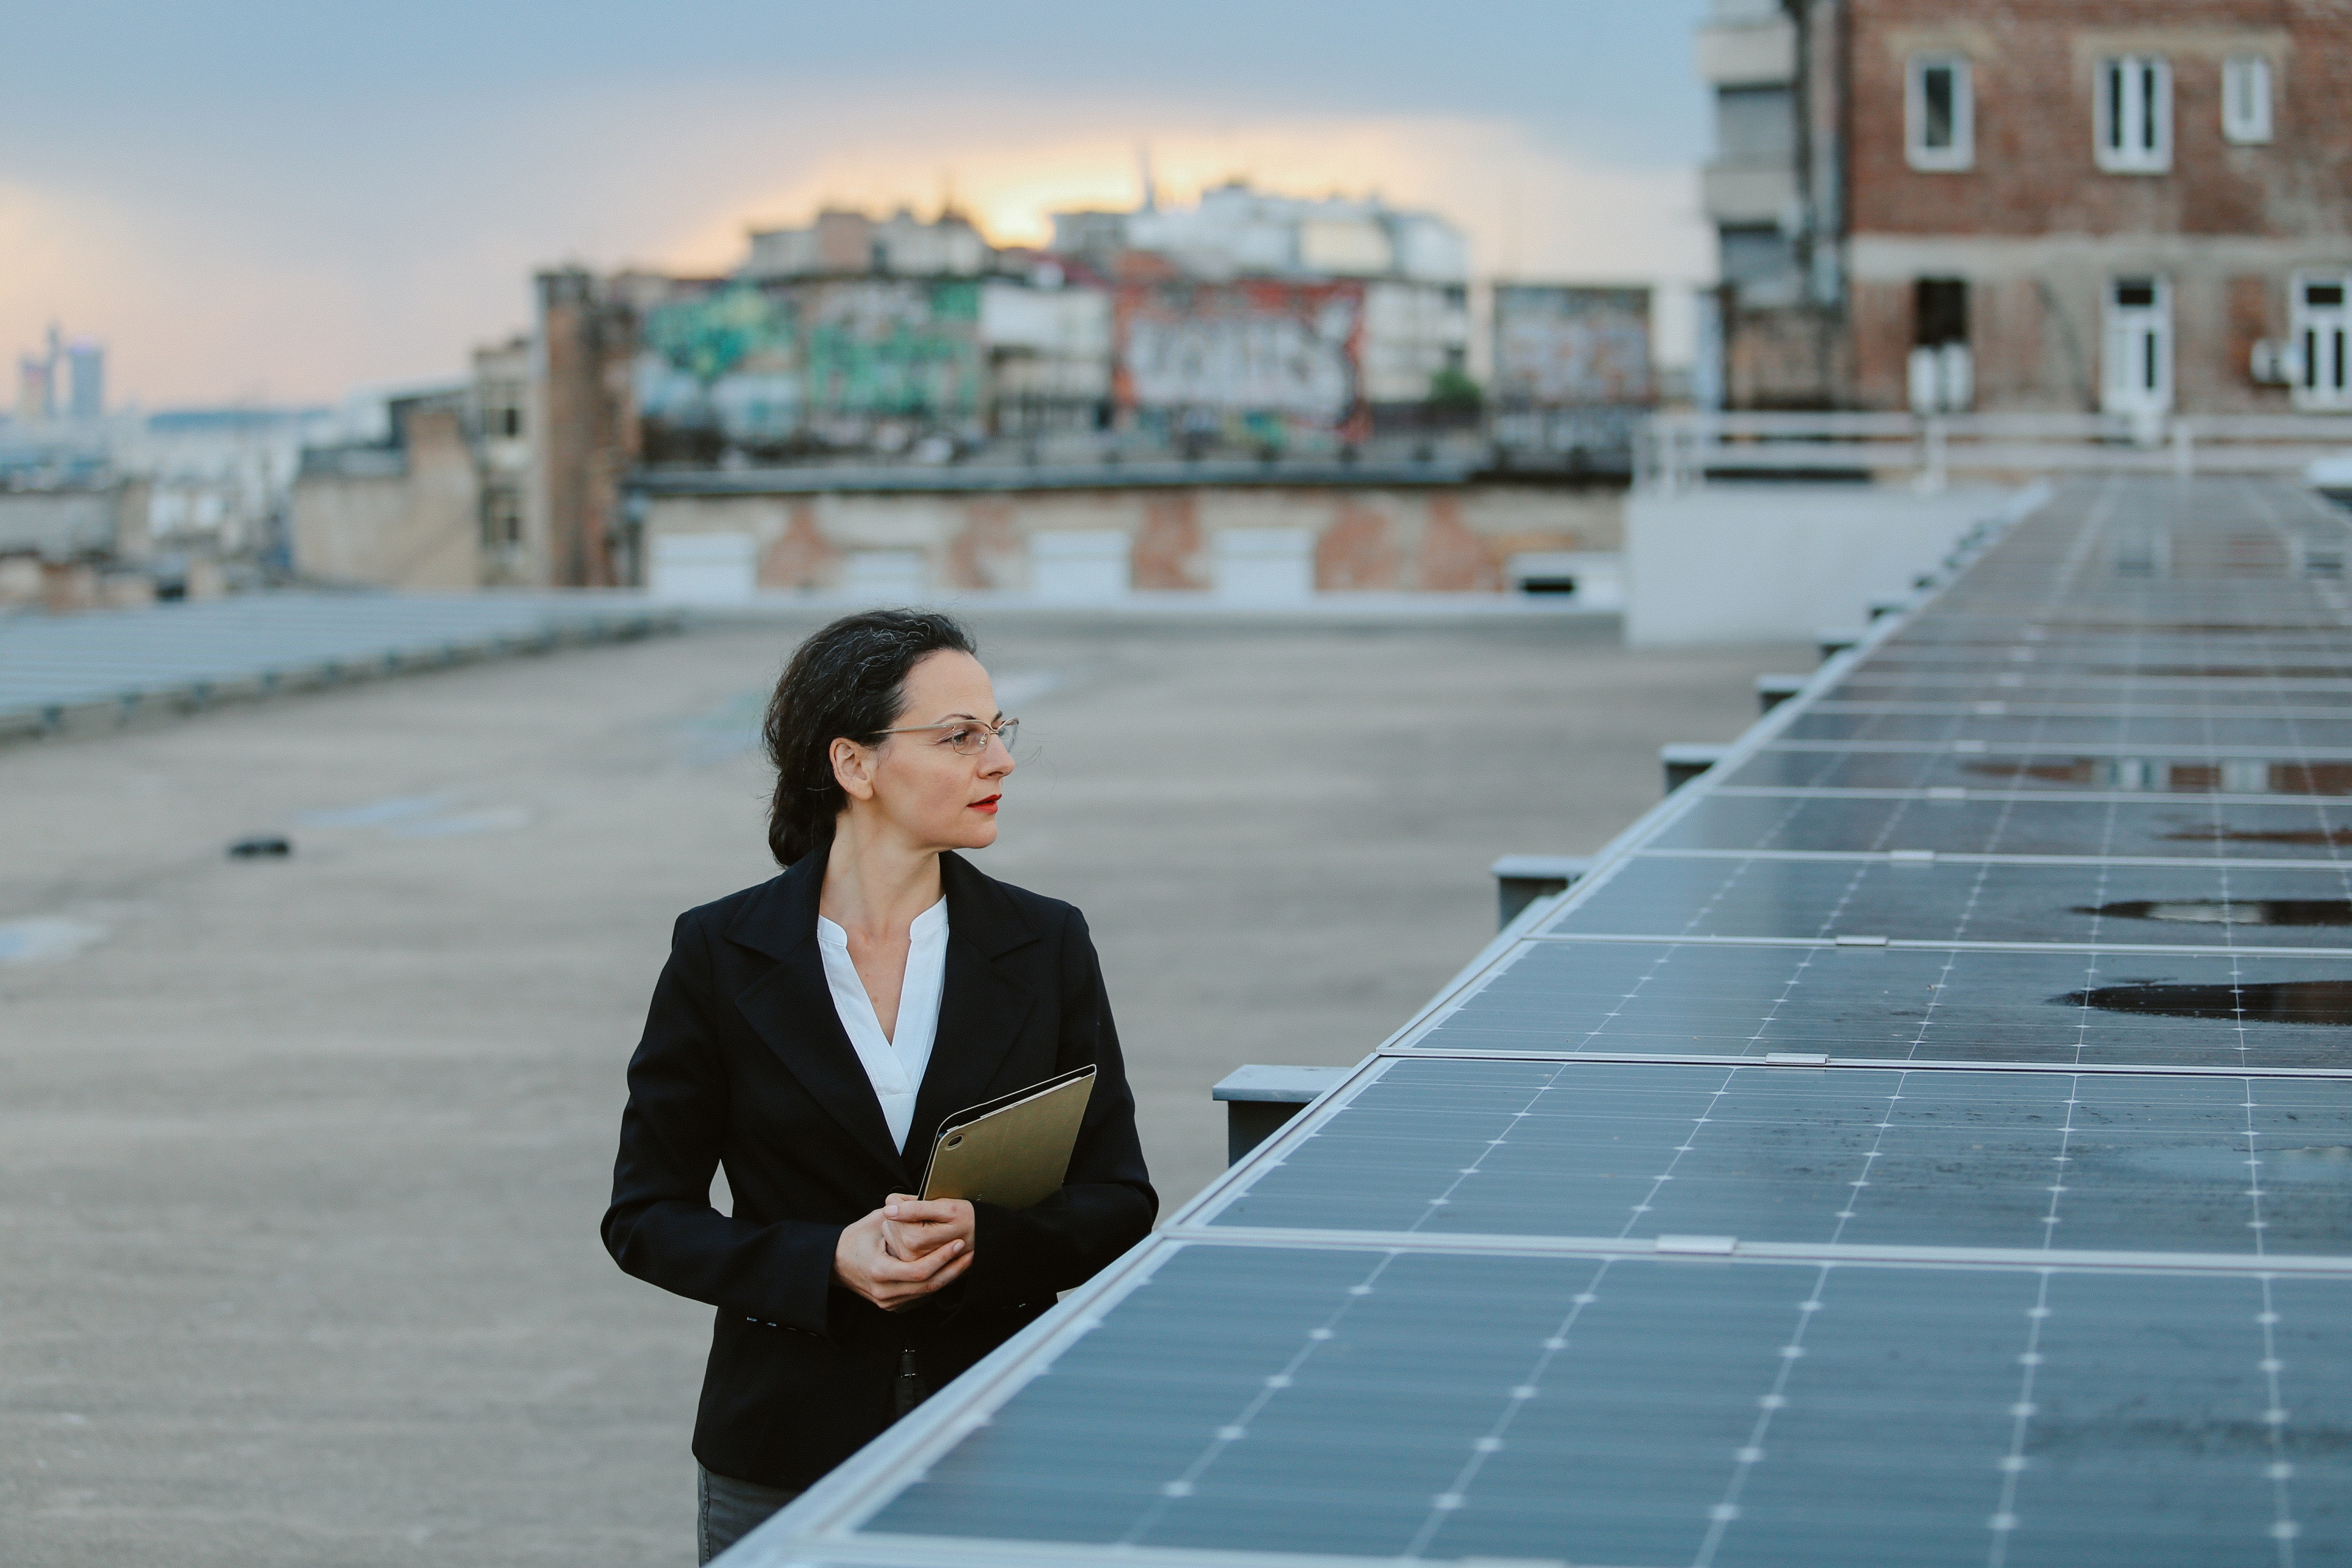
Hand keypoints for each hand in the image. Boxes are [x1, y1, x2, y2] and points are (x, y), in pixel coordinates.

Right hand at [833, 1196, 972, 1311]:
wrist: (833, 1263)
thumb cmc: (854, 1239)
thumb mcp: (876, 1221)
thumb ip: (902, 1214)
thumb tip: (927, 1202)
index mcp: (880, 1271)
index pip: (921, 1271)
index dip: (943, 1258)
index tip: (958, 1243)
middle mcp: (884, 1292)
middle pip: (928, 1286)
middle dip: (953, 1269)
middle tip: (969, 1252)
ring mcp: (887, 1302)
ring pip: (926, 1294)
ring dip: (948, 1277)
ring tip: (964, 1260)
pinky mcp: (890, 1305)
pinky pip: (918, 1297)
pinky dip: (935, 1283)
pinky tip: (948, 1270)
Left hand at [882, 1194, 974, 1265]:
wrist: (981, 1240)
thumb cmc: (966, 1220)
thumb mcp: (946, 1208)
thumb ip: (915, 1208)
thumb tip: (888, 1210)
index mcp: (913, 1239)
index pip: (891, 1206)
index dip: (905, 1199)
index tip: (922, 1203)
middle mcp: (908, 1254)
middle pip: (889, 1220)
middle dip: (904, 1213)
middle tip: (928, 1216)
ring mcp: (907, 1260)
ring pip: (890, 1229)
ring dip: (904, 1224)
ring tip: (927, 1226)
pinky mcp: (908, 1262)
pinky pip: (894, 1239)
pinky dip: (904, 1233)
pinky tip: (921, 1235)